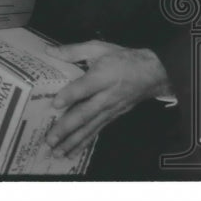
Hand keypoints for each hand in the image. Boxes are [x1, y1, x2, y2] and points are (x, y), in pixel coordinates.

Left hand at [43, 41, 170, 157]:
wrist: (152, 73)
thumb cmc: (122, 58)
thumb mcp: (98, 48)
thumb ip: (73, 51)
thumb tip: (49, 51)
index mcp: (102, 76)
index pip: (84, 87)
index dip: (70, 95)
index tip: (55, 104)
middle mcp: (106, 96)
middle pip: (85, 114)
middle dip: (66, 128)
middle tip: (50, 139)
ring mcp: (110, 110)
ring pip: (90, 127)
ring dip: (73, 141)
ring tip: (57, 152)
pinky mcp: (112, 117)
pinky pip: (96, 131)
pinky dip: (84, 143)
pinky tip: (72, 152)